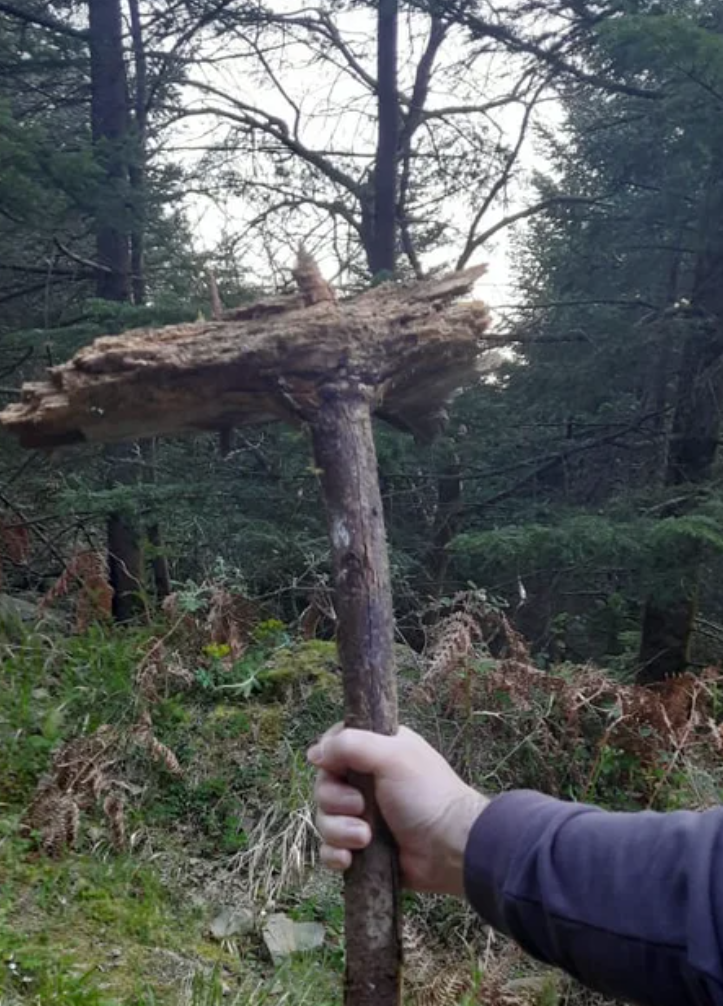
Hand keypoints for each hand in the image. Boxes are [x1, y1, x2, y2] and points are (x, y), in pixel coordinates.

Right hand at [308, 725, 488, 896]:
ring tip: (365, 838)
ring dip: (339, 830)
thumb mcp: (392, 756)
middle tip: (360, 806)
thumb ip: (350, 744)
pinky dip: (335, 854)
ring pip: (324, 819)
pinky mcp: (361, 849)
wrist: (451, 848)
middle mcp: (367, 781)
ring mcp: (363, 817)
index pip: (334, 746)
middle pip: (324, 785)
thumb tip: (314, 753)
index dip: (328, 758)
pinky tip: (350, 858)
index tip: (333, 768)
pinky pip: (330, 849)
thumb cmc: (426, 795)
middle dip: (335, 800)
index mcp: (377, 752)